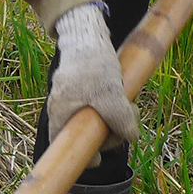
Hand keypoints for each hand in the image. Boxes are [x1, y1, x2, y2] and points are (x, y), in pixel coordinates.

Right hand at [48, 2, 138, 148]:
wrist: (88, 33)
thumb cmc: (93, 66)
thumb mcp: (111, 97)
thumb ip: (121, 122)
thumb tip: (131, 137)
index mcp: (60, 112)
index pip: (62, 144)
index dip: (80, 156)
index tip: (99, 160)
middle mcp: (62, 105)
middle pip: (84, 133)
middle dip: (110, 131)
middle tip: (127, 120)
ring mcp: (71, 94)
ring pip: (95, 117)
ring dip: (115, 116)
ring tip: (130, 103)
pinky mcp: (82, 84)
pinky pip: (97, 103)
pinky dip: (112, 103)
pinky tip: (122, 93)